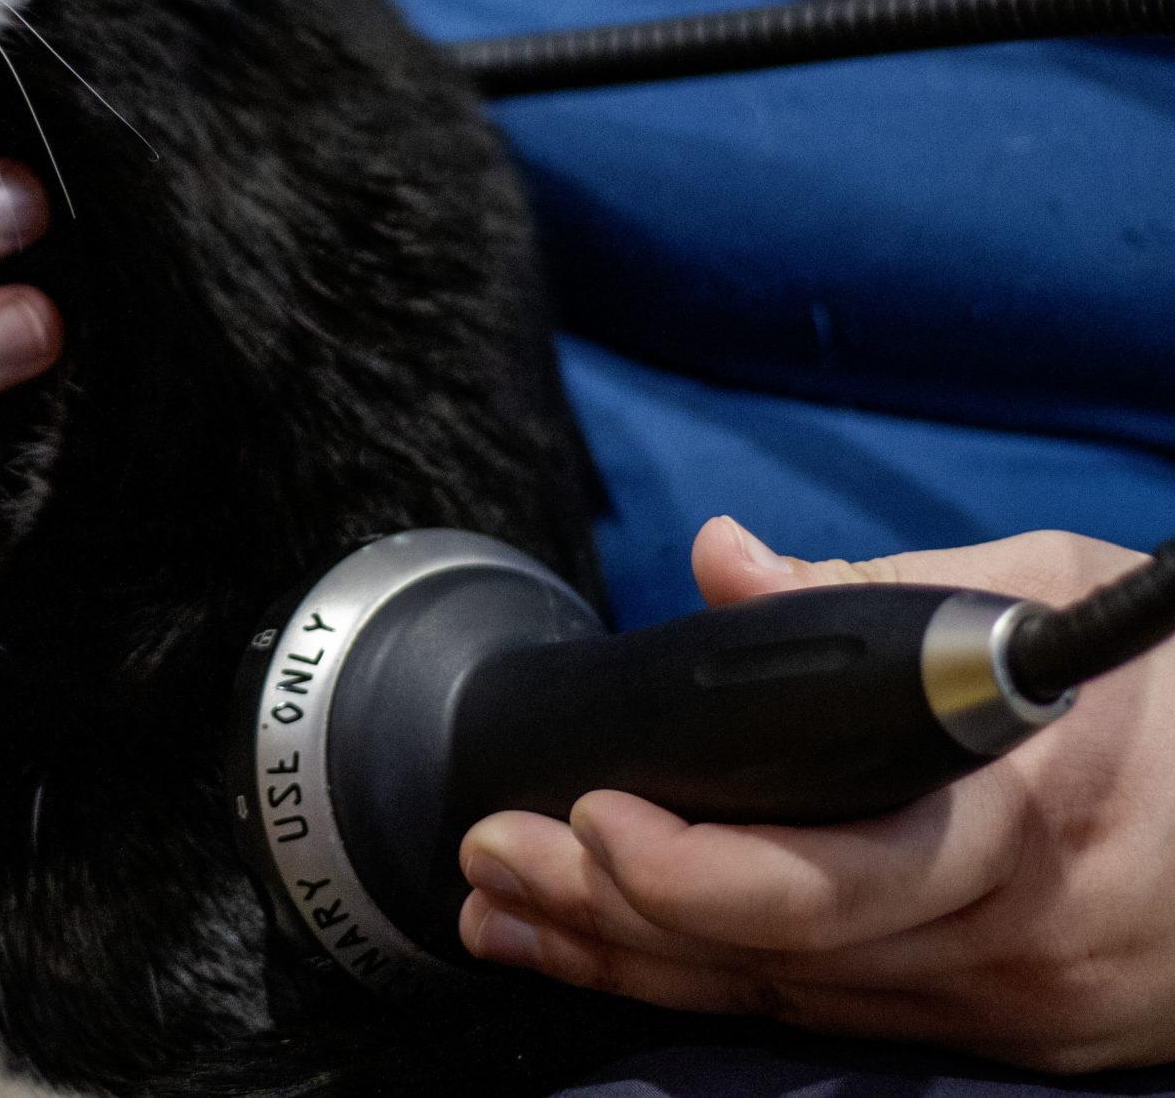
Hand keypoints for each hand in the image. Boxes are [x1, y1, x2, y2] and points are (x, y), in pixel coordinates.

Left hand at [457, 518, 1174, 1071]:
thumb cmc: (1174, 688)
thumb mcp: (1042, 591)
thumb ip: (872, 587)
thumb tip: (722, 561)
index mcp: (1020, 814)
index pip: (824, 880)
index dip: (686, 868)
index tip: (588, 807)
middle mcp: (1012, 932)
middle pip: (771, 953)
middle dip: (604, 909)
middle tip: (490, 855)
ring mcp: (1012, 1002)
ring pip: (782, 1005)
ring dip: (627, 959)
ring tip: (505, 912)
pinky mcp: (1010, 1035)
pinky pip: (833, 1024)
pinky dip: (716, 989)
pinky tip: (619, 957)